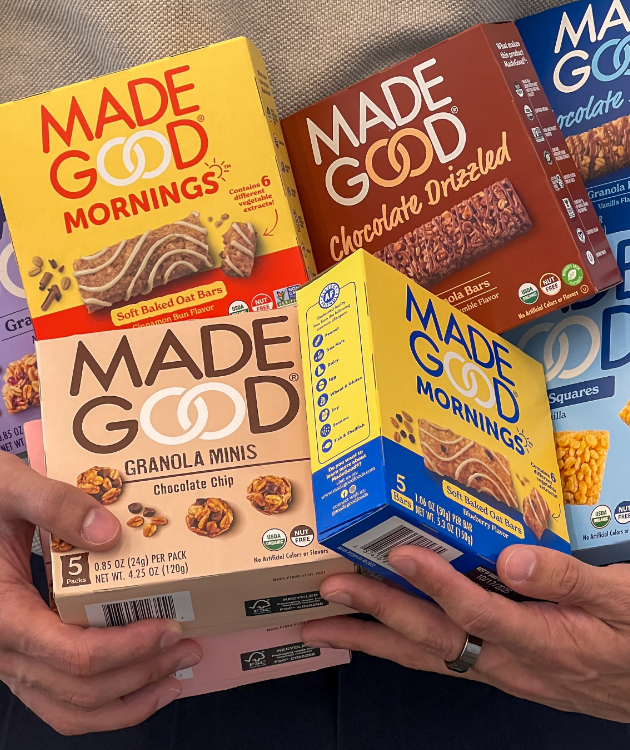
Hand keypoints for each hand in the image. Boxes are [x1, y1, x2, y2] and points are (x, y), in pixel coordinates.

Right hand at [0, 453, 201, 734]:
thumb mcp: (11, 490)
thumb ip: (55, 504)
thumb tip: (111, 532)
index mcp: (4, 615)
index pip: (74, 655)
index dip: (128, 649)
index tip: (170, 628)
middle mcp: (5, 652)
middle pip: (81, 689)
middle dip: (142, 674)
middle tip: (190, 648)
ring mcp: (11, 662)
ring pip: (70, 710)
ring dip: (128, 702)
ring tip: (175, 678)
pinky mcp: (22, 659)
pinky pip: (60, 701)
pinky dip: (104, 704)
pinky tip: (139, 684)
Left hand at [302, 543, 629, 721]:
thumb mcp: (621, 598)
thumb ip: (566, 576)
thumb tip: (510, 557)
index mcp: (542, 640)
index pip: (477, 612)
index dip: (437, 583)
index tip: (401, 552)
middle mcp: (510, 662)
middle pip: (434, 638)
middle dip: (377, 614)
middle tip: (329, 593)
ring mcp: (501, 672)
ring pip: (427, 656)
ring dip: (374, 640)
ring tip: (325, 627)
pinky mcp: (498, 671)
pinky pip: (441, 660)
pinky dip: (401, 647)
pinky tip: (376, 636)